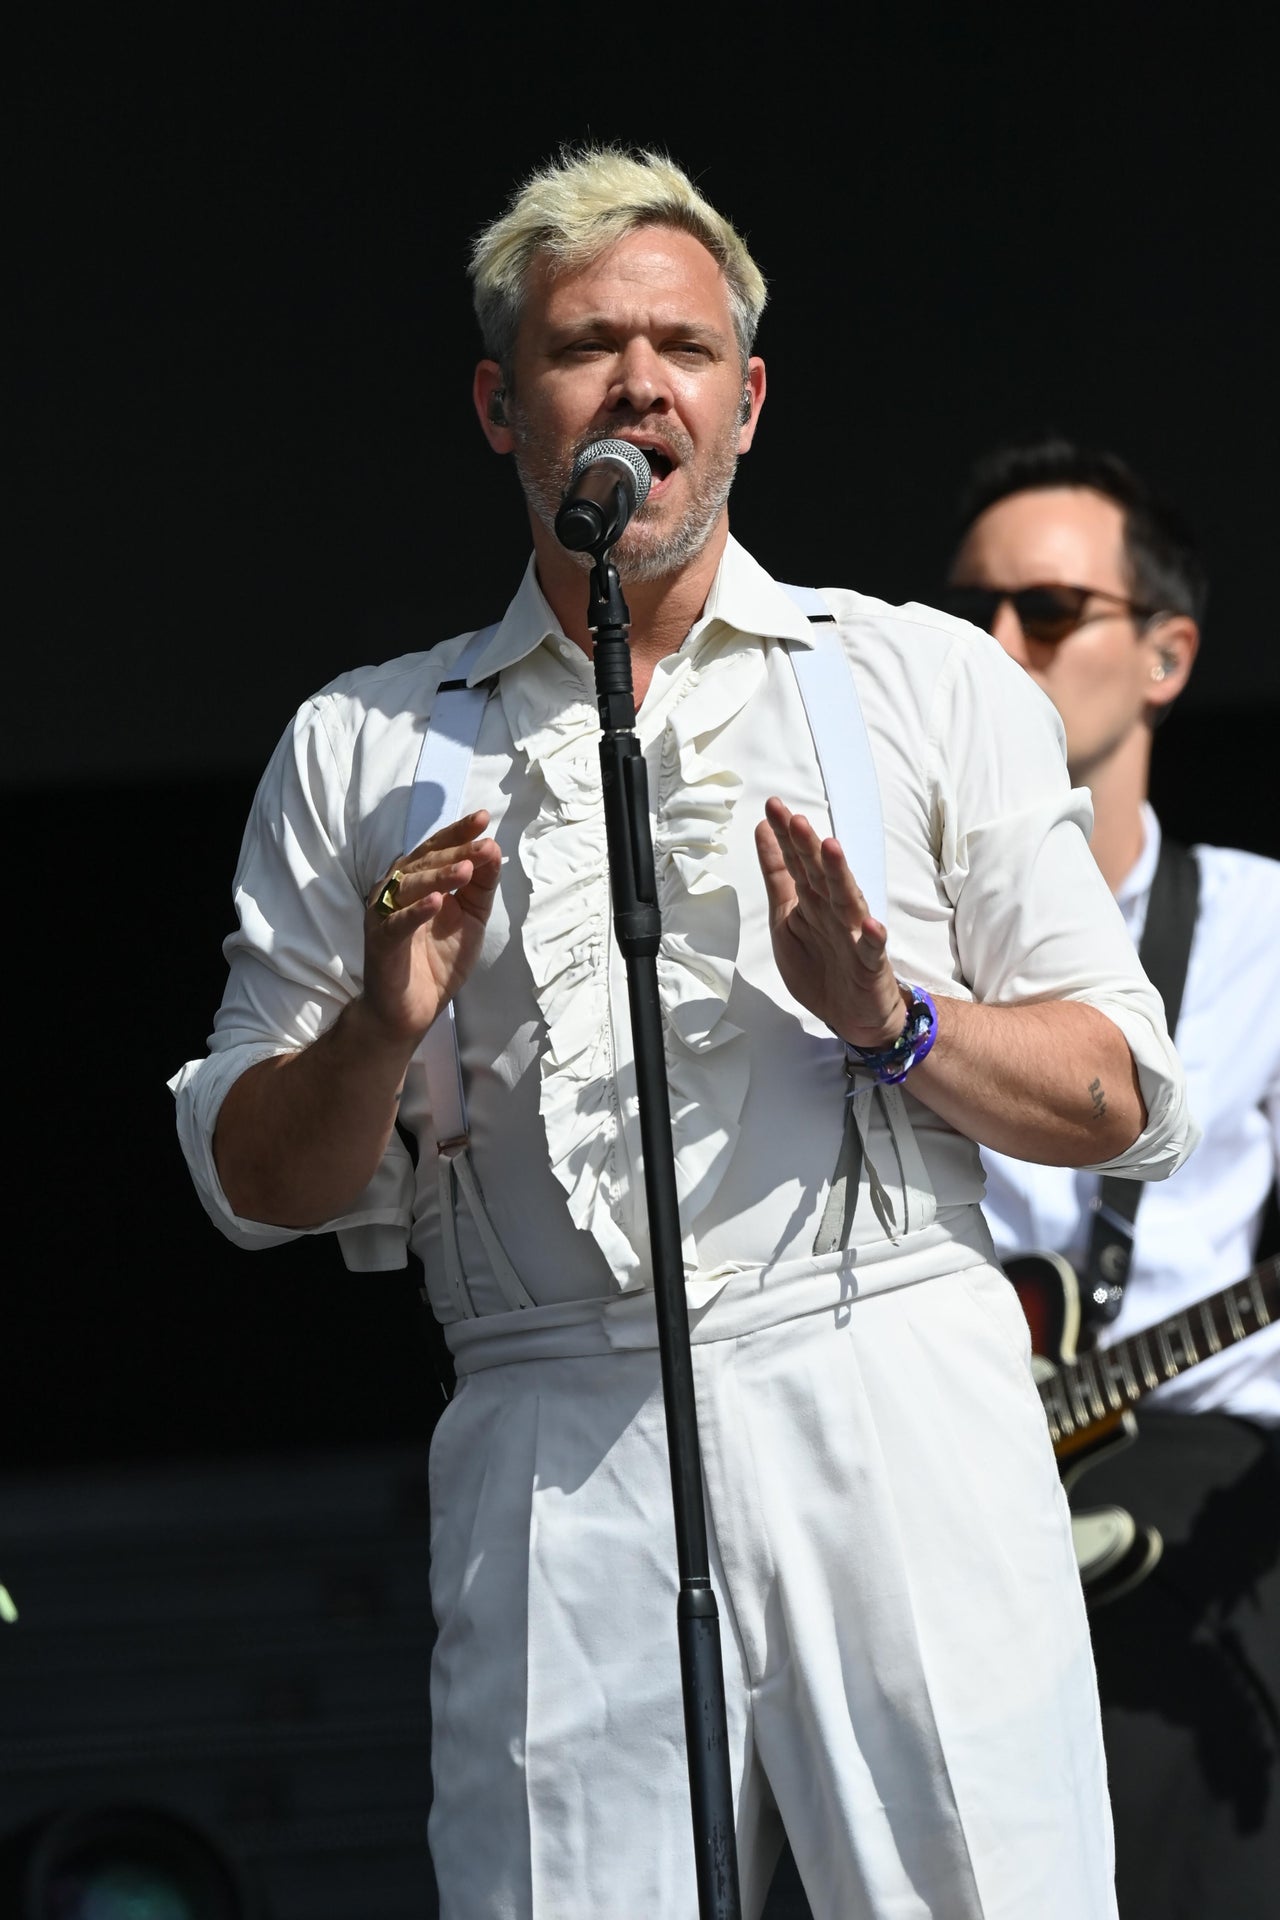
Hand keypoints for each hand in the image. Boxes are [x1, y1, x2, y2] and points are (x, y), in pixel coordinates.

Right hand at [361, 810, 501, 1043]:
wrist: (412, 1010)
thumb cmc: (437, 959)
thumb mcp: (471, 917)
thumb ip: (481, 885)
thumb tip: (493, 848)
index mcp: (416, 881)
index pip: (436, 849)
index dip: (458, 832)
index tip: (483, 818)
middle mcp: (395, 891)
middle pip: (424, 863)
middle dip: (456, 853)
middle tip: (483, 846)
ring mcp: (384, 916)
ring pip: (408, 887)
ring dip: (438, 877)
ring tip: (465, 870)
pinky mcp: (380, 944)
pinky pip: (397, 924)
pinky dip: (415, 912)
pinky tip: (436, 903)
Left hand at [755, 796, 906, 1047]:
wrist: (853, 1015)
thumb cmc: (821, 963)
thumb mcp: (786, 919)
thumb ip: (778, 878)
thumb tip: (762, 831)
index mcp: (812, 900)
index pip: (797, 863)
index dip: (784, 838)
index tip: (772, 807)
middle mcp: (834, 911)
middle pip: (820, 875)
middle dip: (808, 847)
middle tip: (795, 819)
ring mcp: (854, 936)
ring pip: (847, 901)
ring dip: (839, 876)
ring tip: (831, 849)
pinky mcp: (870, 965)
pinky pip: (872, 950)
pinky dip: (873, 938)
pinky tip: (871, 925)